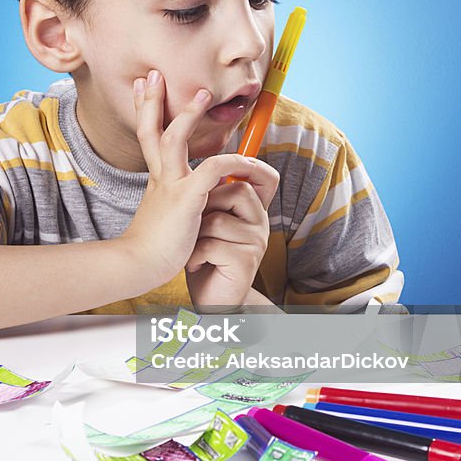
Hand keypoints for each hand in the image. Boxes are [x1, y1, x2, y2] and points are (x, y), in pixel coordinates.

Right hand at [120, 70, 270, 295]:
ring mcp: (170, 185)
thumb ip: (174, 203)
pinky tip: (247, 162)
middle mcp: (159, 178)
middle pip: (150, 130)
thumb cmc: (153, 249)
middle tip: (153, 74)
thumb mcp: (165, 218)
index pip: (149, 138)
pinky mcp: (185, 198)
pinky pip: (213, 170)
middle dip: (151, 101)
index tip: (143, 87)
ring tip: (204, 93)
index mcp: (156, 181)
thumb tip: (189, 200)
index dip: (146, 111)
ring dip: (188, 114)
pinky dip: (232, 162)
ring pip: (173, 139)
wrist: (138, 265)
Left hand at [185, 160, 278, 310]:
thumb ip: (213, 194)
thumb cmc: (204, 255)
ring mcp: (256, 243)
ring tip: (195, 248)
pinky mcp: (246, 262)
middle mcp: (260, 223)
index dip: (253, 164)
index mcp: (253, 210)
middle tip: (197, 225)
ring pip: (217, 219)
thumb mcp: (208, 219)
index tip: (229, 162)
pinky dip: (194, 255)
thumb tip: (203, 164)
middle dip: (206, 204)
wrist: (208, 298)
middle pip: (237, 191)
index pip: (266, 178)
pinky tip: (195, 264)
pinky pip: (211, 244)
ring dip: (196, 235)